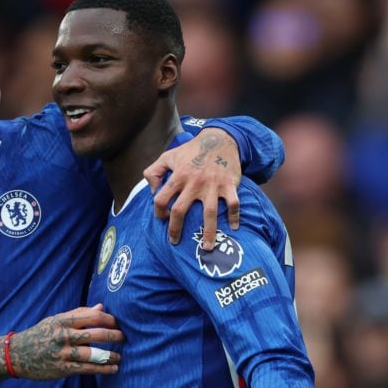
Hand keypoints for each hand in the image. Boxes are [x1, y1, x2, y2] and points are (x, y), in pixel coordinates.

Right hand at [0, 304, 123, 385]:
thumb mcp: (55, 321)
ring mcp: (63, 353)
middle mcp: (63, 336)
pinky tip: (113, 369)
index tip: (117, 322)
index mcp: (62, 320)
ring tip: (120, 356)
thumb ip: (79, 314)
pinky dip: (103, 369)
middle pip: (95, 334)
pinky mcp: (63, 369)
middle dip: (113, 335)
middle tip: (124, 337)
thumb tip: (101, 307)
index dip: (108, 319)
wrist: (16, 355)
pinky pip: (87, 369)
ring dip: (110, 356)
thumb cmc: (39, 335)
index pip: (91, 316)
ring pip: (93, 354)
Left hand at [143, 128, 240, 250]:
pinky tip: (234, 228)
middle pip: (180, 210)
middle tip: (175, 242)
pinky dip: (235, 217)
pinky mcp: (229, 185)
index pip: (161, 198)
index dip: (158, 212)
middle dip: (175, 229)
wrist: (219, 139)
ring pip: (209, 213)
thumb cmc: (191, 151)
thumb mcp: (168, 156)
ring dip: (208, 232)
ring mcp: (213, 185)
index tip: (162, 219)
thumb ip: (153, 172)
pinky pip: (234, 204)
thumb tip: (151, 191)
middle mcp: (194, 183)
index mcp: (178, 176)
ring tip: (207, 248)